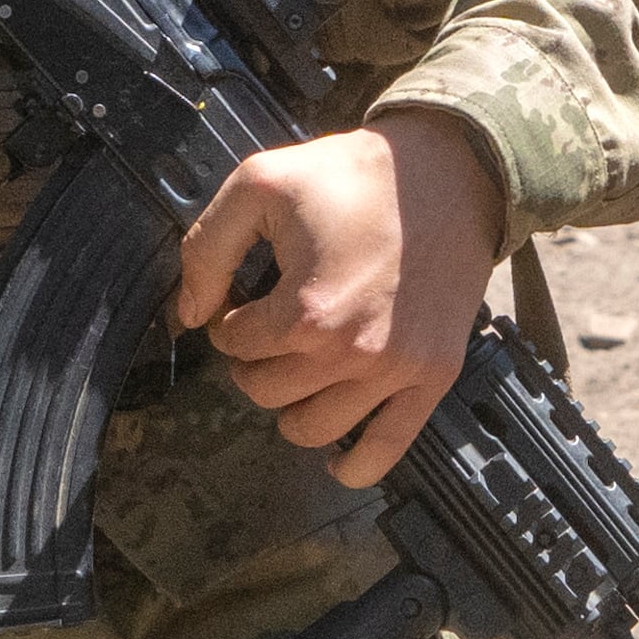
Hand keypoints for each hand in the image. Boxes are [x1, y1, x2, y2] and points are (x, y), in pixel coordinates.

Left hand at [169, 111, 512, 488]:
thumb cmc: (354, 175)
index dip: (229, 318)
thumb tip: (190, 315)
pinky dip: (355, 466)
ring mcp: (396, 371)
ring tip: (296, 368)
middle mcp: (351, 353)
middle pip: (266, 390)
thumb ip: (207, 249)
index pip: (235, 343)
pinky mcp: (432, 376)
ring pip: (312, 429)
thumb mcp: (260, 184)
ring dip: (291, 405)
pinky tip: (335, 461)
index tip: (242, 299)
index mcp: (306, 311)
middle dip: (254, 359)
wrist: (449, 172)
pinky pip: (387, 449)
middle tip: (267, 328)